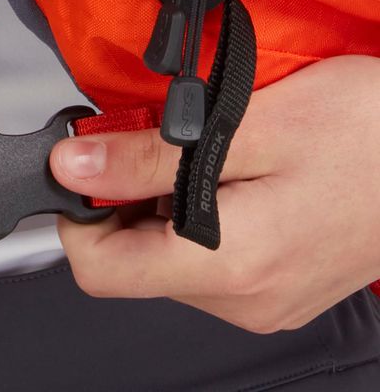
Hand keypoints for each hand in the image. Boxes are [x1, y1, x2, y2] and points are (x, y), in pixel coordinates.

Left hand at [49, 55, 379, 332]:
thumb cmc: (365, 131)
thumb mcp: (245, 124)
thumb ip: (149, 156)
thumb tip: (73, 167)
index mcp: (230, 265)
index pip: (100, 270)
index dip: (77, 212)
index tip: (84, 162)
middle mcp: (246, 299)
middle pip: (133, 263)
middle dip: (122, 198)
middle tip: (148, 138)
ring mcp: (267, 298)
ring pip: (168, 257)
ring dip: (161, 200)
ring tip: (201, 149)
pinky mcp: (282, 285)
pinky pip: (209, 256)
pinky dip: (197, 211)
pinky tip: (228, 169)